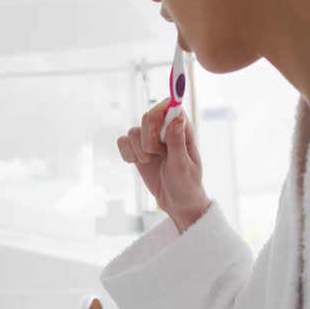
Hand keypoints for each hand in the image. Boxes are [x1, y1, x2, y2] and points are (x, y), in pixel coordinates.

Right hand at [117, 99, 210, 232]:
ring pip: (133, 131)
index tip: (158, 127)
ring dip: (140, 150)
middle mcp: (165, 130)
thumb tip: (176, 120)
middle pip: (147, 117)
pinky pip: (122, 142)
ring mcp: (149, 139)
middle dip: (148, 138)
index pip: (169, 106)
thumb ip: (177, 142)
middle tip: (157, 153)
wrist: (177, 202)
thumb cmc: (187, 184)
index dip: (160, 112)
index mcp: (182, 129)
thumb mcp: (184, 166)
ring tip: (152, 162)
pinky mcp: (137, 149)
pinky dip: (127, 154)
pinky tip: (139, 163)